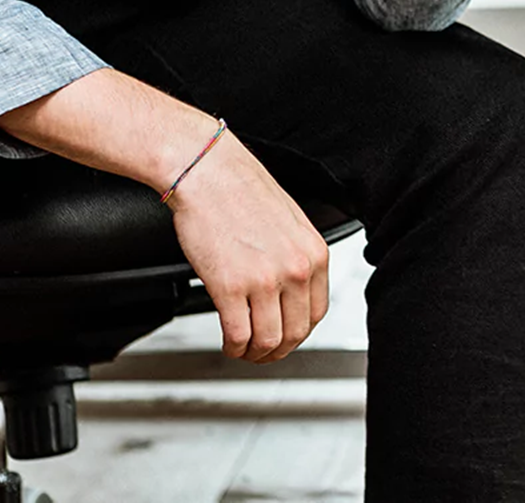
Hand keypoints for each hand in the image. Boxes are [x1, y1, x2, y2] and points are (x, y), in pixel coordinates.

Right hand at [168, 134, 330, 364]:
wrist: (207, 171)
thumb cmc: (239, 189)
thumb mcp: (290, 222)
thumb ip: (296, 256)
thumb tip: (292, 288)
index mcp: (314, 253)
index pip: (317, 314)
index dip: (298, 333)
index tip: (284, 336)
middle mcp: (295, 269)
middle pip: (295, 333)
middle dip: (277, 351)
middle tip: (261, 352)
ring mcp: (264, 280)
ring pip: (267, 341)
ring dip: (253, 353)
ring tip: (241, 349)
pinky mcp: (230, 287)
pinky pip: (238, 334)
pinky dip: (233, 347)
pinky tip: (228, 342)